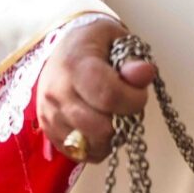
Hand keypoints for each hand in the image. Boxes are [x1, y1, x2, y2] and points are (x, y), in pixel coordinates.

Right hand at [35, 18, 155, 161]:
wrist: (62, 49)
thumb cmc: (93, 43)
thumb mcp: (116, 38)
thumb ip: (132, 58)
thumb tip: (145, 74)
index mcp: (76, 65)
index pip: (109, 96)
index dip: (133, 100)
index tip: (139, 93)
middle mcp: (57, 93)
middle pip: (100, 128)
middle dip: (123, 120)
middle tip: (126, 105)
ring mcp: (50, 115)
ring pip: (90, 145)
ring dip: (111, 135)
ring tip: (112, 114)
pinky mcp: (48, 132)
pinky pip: (79, 154)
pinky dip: (96, 146)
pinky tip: (100, 126)